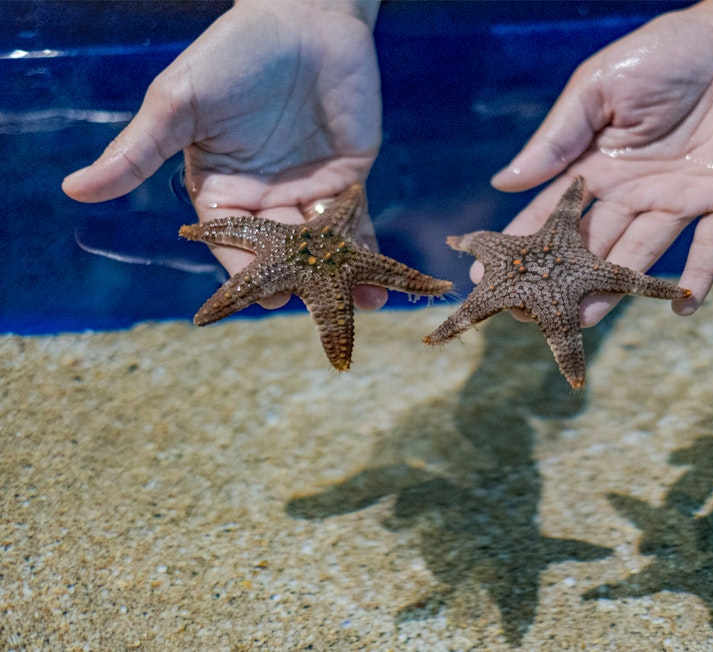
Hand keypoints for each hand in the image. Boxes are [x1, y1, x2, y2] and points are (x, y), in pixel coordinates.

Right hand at [62, 0, 385, 308]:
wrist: (303, 17)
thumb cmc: (233, 53)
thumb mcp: (179, 102)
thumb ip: (137, 151)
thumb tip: (75, 189)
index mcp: (220, 186)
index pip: (228, 239)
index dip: (242, 266)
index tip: (256, 293)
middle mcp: (264, 196)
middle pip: (280, 251)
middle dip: (297, 279)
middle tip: (312, 305)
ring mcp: (308, 189)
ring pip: (320, 246)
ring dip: (338, 276)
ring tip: (356, 303)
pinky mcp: (350, 178)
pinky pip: (356, 222)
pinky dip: (367, 249)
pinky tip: (377, 279)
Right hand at [490, 0, 712, 324]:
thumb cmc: (665, 51)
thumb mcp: (598, 87)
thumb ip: (557, 137)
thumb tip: (503, 182)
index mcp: (601, 165)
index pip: (555, 213)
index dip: (525, 242)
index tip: (488, 275)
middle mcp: (637, 191)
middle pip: (595, 246)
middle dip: (565, 281)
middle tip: (536, 316)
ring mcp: (682, 200)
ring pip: (643, 254)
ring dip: (617, 289)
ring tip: (587, 320)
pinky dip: (698, 279)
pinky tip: (683, 308)